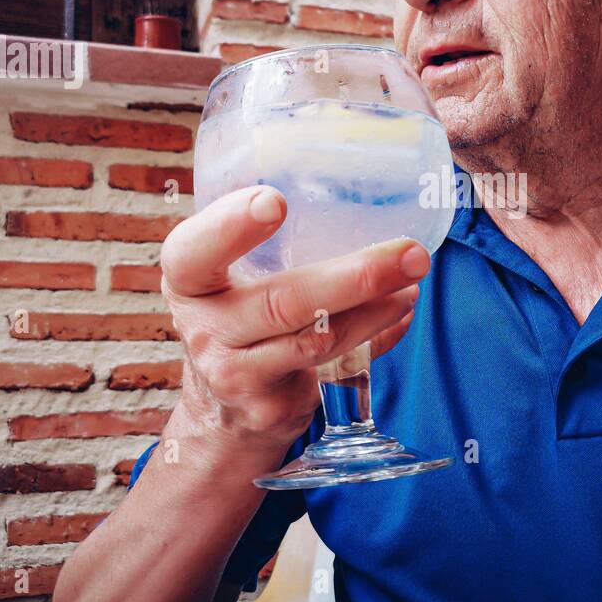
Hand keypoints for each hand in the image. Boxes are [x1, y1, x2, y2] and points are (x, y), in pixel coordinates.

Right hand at [159, 185, 429, 453]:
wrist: (220, 411)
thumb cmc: (233, 315)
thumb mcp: (220, 275)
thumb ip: (257, 239)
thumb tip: (353, 189)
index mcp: (187, 281)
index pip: (195, 252)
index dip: (231, 227)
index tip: (275, 201)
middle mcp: (204, 329)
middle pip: (283, 302)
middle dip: (356, 276)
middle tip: (410, 253)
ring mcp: (237, 375)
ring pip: (319, 338)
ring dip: (377, 308)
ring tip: (414, 278)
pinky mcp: (272, 407)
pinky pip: (337, 366)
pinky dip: (377, 338)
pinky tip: (400, 313)